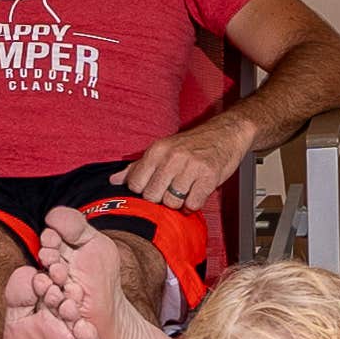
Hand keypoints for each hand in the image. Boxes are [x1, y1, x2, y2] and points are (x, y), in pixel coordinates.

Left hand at [115, 116, 245, 215]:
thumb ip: (137, 167)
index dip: (143, 192)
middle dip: (161, 200)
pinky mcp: (208, 177)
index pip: (135, 184)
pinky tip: (195, 195)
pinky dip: (193, 205)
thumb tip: (113, 180)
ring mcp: (191, 167)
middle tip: (171, 192)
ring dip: (179, 203)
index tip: (154, 189)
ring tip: (185, 192)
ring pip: (172, 202)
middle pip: (152, 196)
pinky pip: (193, 204)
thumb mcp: (162, 150)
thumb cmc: (193, 145)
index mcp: (157, 151)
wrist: (226, 133)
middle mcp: (172, 157)